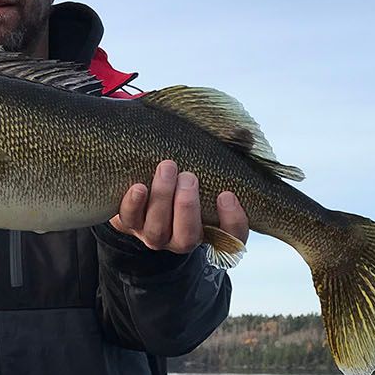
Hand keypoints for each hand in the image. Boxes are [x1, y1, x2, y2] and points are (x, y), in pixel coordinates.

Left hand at [111, 161, 249, 252]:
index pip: (232, 237)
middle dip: (187, 207)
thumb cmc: (186, 169)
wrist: (142, 177)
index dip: (233, 221)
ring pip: (158, 231)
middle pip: (188, 237)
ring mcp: (155, 234)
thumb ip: (230, 151)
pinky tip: (138, 187)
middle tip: (189, 177)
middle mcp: (182, 237)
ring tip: (167, 167)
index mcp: (210, 226)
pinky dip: (134, 205)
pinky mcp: (130, 224)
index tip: (226, 194)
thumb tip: (246, 136)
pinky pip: (129, 221)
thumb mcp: (209, 162)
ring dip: (162, 199)